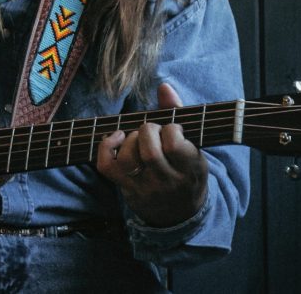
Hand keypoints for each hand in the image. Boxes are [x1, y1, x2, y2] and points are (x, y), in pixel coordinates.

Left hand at [97, 83, 208, 226]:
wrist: (180, 214)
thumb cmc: (187, 170)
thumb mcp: (193, 146)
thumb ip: (178, 114)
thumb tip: (163, 86)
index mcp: (191, 169)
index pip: (175, 145)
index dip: (171, 129)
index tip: (173, 129)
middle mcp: (167, 182)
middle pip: (150, 151)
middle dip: (148, 130)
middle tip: (153, 130)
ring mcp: (144, 188)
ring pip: (128, 158)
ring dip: (130, 139)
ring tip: (139, 137)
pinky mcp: (126, 189)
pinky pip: (107, 166)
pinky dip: (106, 147)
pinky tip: (117, 137)